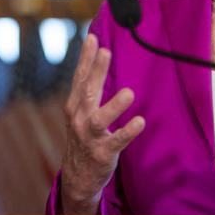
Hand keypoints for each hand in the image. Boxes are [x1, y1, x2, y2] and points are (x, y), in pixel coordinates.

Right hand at [60, 34, 144, 214]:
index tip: (92, 38)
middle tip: (106, 51)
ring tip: (129, 93)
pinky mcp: (103, 154)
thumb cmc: (84, 138)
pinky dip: (128, 132)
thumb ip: (88, 90)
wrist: (78, 177)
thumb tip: (98, 59)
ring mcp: (89, 137)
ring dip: (113, 106)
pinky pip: (117, 142)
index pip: (79, 78)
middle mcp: (78, 119)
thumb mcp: (80, 113)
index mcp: (74, 107)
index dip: (85, 58)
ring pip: (99, 119)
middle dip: (96, 71)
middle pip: (87, 92)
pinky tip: (139, 122)